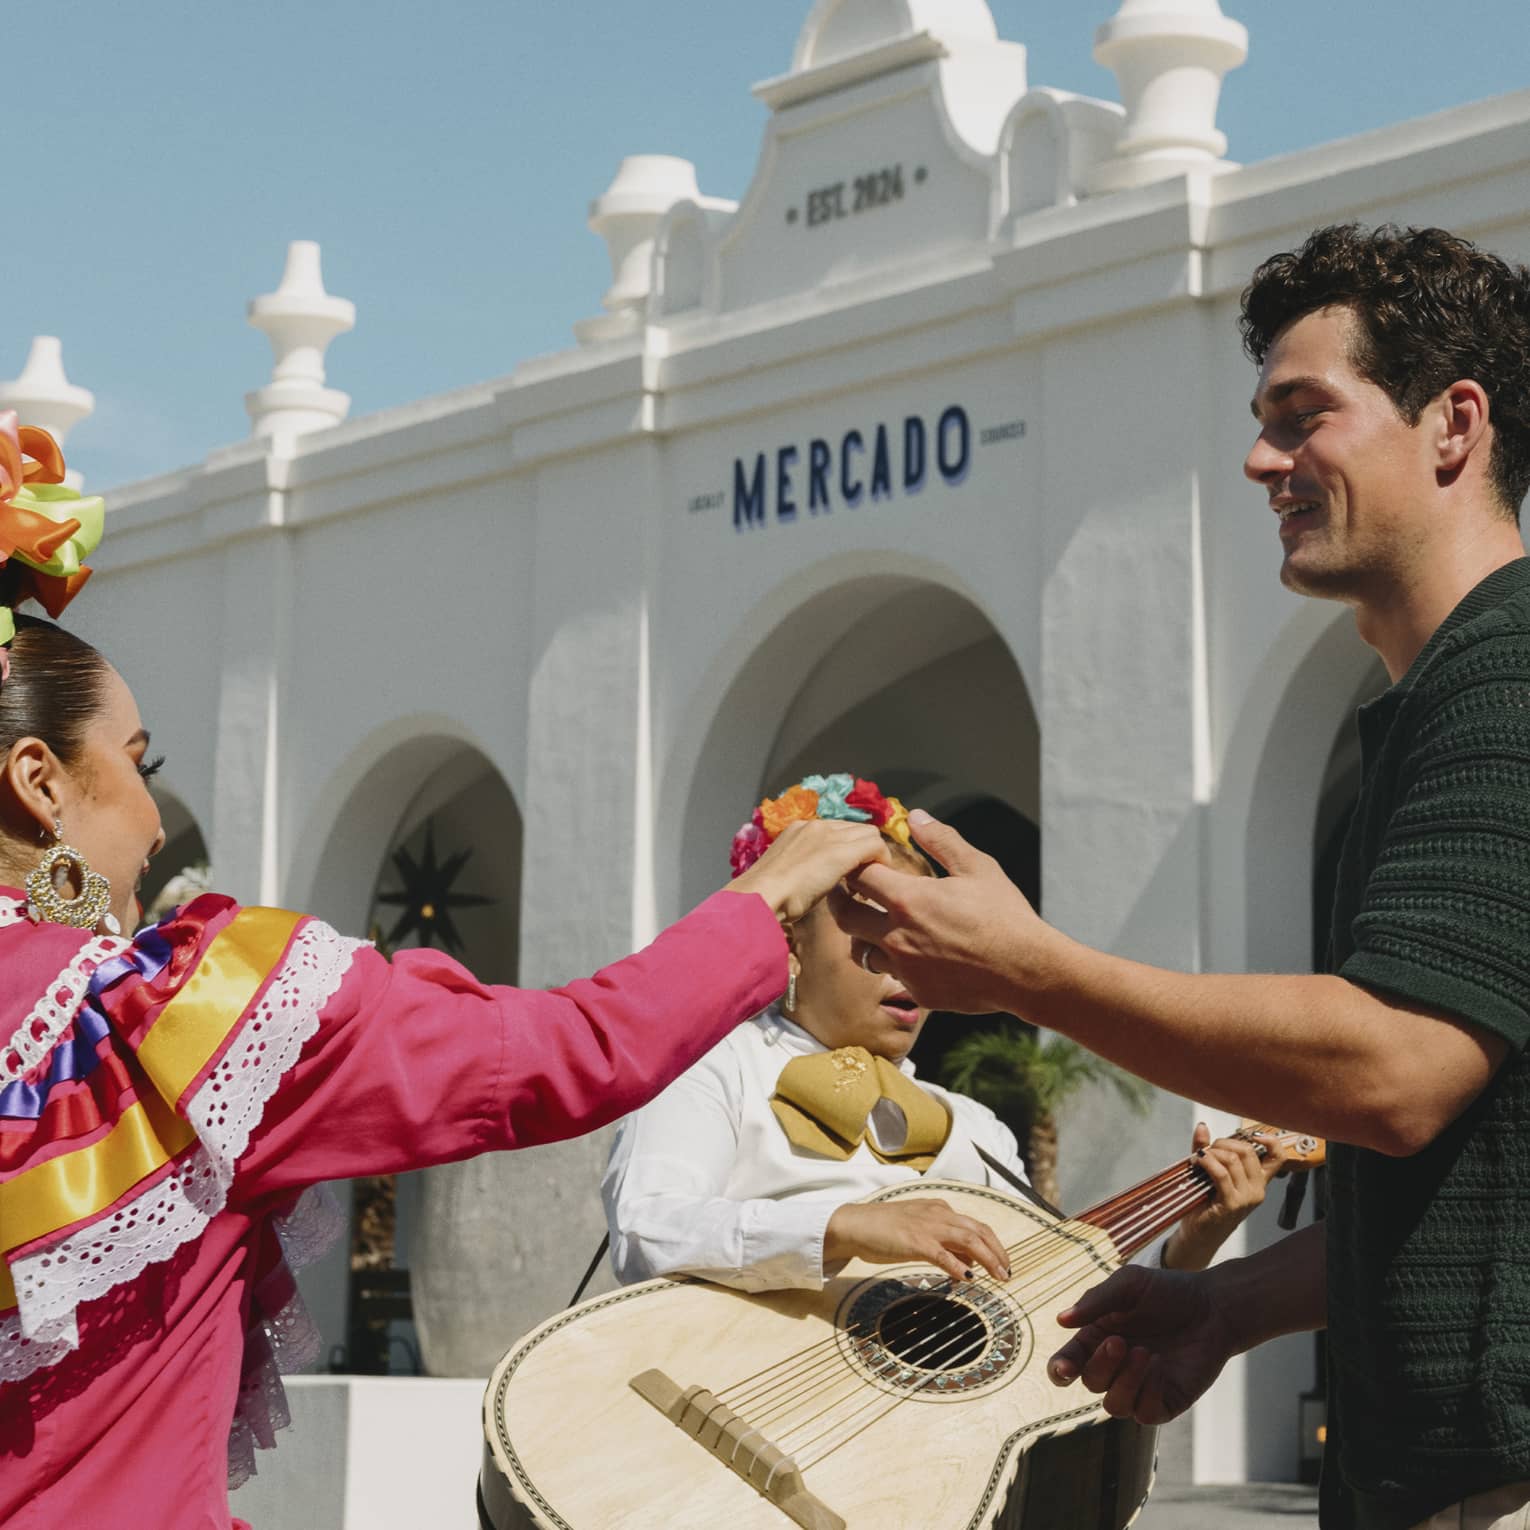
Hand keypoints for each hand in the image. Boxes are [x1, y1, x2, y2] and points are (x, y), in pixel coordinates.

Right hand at [727, 819, 889, 925]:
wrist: (757, 898)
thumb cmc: (764, 896)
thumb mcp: (782, 876)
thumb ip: (799, 870)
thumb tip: (812, 881)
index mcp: (798, 829)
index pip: (837, 830)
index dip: (847, 849)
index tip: (846, 874)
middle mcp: (814, 825)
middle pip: (856, 829)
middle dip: (863, 852)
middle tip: (860, 881)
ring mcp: (828, 836)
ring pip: (870, 834)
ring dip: (873, 858)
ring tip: (865, 885)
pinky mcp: (840, 851)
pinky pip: (875, 846)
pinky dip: (880, 862)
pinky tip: (873, 884)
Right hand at [824, 1199, 1011, 1282]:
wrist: (855, 1225)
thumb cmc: (885, 1230)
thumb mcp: (920, 1232)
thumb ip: (944, 1244)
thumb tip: (969, 1264)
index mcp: (939, 1209)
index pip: (976, 1225)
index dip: (994, 1245)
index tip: (1003, 1263)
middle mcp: (938, 1214)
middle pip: (979, 1231)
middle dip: (998, 1252)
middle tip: (1008, 1274)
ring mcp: (927, 1227)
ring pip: (968, 1239)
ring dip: (988, 1259)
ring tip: (999, 1277)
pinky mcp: (915, 1242)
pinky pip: (943, 1254)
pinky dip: (959, 1266)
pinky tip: (967, 1279)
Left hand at [828, 811, 1054, 1013]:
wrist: (1026, 971)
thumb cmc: (1004, 915)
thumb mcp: (977, 867)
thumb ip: (942, 841)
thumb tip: (915, 817)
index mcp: (908, 900)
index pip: (859, 877)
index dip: (855, 866)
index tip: (859, 863)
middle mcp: (897, 936)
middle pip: (845, 916)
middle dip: (840, 901)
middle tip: (844, 892)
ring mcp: (905, 968)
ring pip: (861, 952)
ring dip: (863, 936)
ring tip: (872, 925)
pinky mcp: (918, 992)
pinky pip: (891, 975)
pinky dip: (893, 962)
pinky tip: (909, 953)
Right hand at [1047, 1263, 1239, 1425]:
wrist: (1213, 1307)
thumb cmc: (1168, 1291)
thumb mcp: (1129, 1284)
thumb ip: (1095, 1301)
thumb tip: (1062, 1320)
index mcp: (1097, 1339)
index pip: (1067, 1364)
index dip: (1060, 1370)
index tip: (1065, 1368)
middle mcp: (1114, 1367)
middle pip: (1090, 1383)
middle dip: (1102, 1365)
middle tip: (1121, 1342)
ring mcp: (1139, 1387)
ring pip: (1114, 1406)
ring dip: (1126, 1381)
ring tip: (1146, 1353)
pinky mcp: (1165, 1402)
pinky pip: (1144, 1415)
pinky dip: (1149, 1393)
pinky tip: (1161, 1367)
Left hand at [1162, 1125, 1286, 1271]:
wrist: (1199, 1234)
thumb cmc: (1205, 1203)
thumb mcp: (1209, 1171)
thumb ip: (1207, 1149)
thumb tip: (1202, 1126)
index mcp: (1258, 1180)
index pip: (1278, 1157)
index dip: (1270, 1141)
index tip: (1252, 1134)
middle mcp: (1257, 1189)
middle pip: (1248, 1151)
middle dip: (1224, 1143)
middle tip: (1208, 1149)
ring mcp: (1246, 1198)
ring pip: (1233, 1160)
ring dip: (1211, 1152)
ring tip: (1198, 1158)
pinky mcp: (1232, 1204)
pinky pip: (1221, 1174)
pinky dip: (1207, 1162)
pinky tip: (1197, 1162)